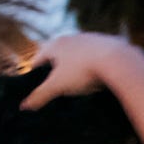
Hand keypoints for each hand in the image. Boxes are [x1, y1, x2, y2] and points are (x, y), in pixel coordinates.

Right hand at [22, 33, 143, 108]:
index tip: (35, 87)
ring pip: (77, 54)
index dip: (35, 75)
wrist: (119, 61)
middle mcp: (72, 37)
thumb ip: (40, 95)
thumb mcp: (58, 86)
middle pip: (58, 56)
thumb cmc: (83, 71)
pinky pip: (96, 56)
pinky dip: (93, 65)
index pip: (38, 60)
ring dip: (75, 67)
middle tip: (56, 87)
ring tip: (77, 83)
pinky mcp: (108, 43)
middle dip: (56, 70)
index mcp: (56, 45)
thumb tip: (23, 106)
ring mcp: (91, 39)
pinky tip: (97, 77)